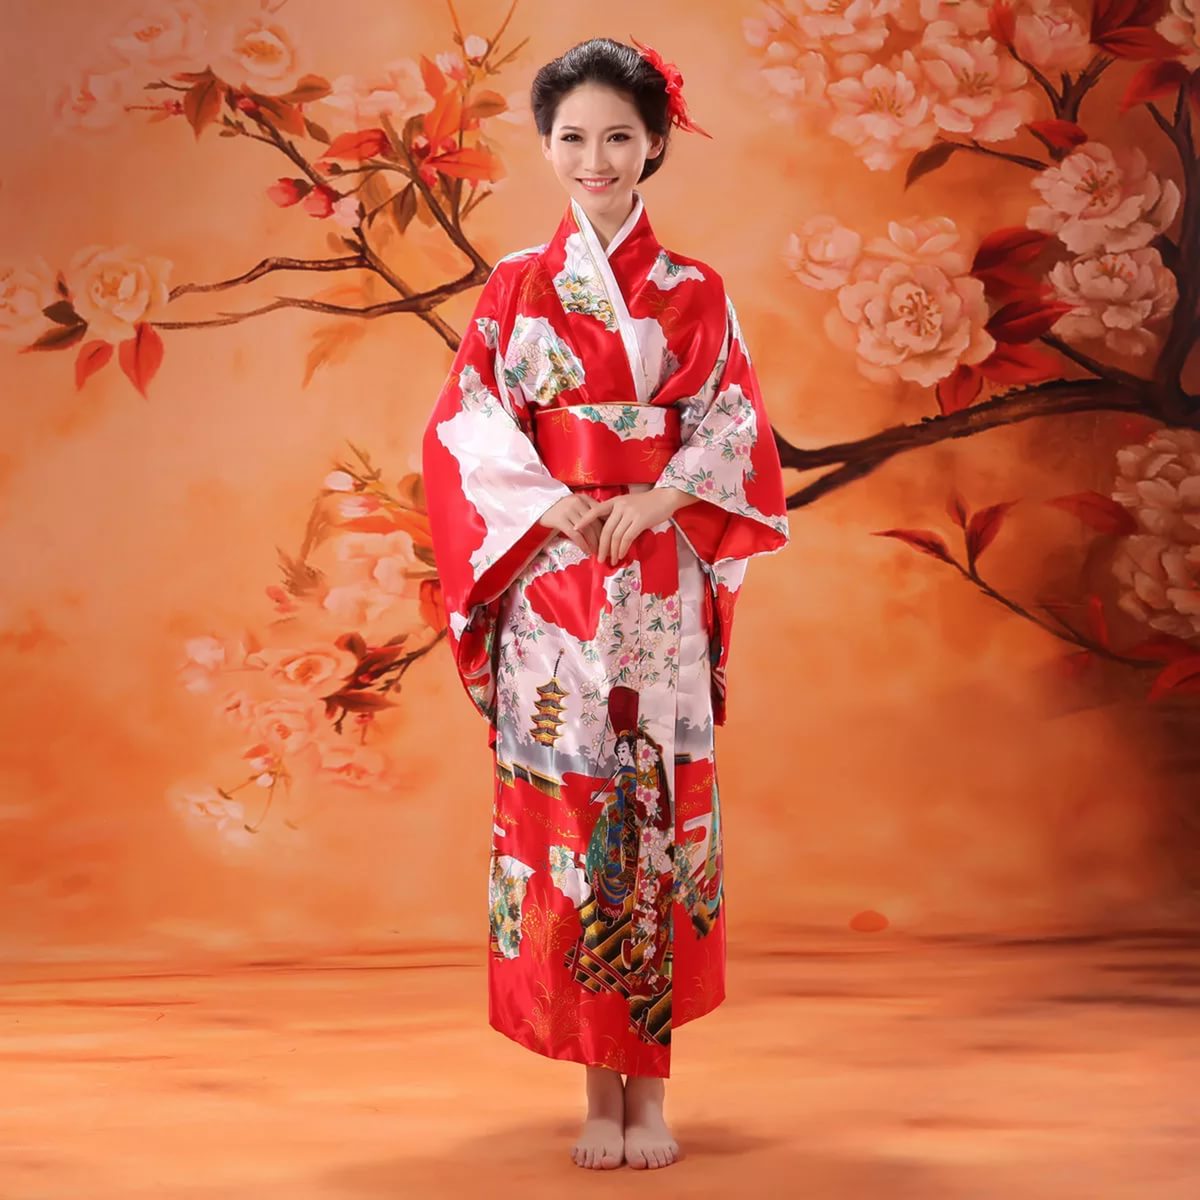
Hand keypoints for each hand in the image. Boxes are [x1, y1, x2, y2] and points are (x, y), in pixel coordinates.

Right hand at [537, 493, 603, 555]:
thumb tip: (607, 528)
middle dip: (602, 539)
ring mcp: (568, 510)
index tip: (611, 539)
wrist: (540, 506)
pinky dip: (583, 544)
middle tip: (606, 550)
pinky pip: (575, 535)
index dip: (607, 528)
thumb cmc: (562, 508)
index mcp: (584, 498)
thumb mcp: (576, 505)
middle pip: (595, 523)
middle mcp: (577, 502)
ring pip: (587, 530)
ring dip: (594, 543)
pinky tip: (586, 551)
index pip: (600, 515)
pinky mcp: (560, 520)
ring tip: (597, 552)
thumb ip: (589, 511)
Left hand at [575, 487, 694, 564]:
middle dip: (601, 546)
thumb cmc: (647, 504)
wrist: (665, 498)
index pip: (596, 511)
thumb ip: (618, 514)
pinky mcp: (640, 521)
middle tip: (599, 558)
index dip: (584, 520)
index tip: (574, 529)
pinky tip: (621, 555)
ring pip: (616, 536)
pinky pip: (627, 538)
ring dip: (612, 551)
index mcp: (615, 501)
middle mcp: (620, 506)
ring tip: (611, 560)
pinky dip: (622, 549)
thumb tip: (608, 532)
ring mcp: (630, 513)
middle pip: (606, 529)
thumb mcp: (628, 504)